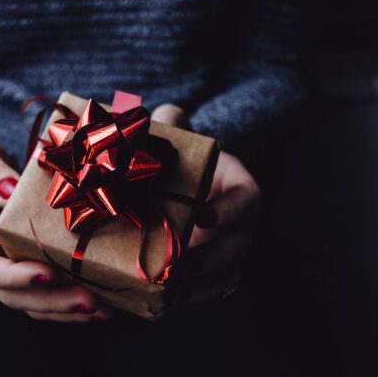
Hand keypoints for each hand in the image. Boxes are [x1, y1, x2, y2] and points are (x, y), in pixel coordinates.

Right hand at [0, 138, 110, 321]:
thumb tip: (9, 190)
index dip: (13, 276)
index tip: (48, 274)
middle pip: (10, 295)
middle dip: (51, 300)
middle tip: (88, 300)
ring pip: (29, 303)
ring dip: (64, 309)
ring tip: (100, 309)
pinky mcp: (20, 275)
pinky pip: (41, 297)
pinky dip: (67, 304)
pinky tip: (97, 306)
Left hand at [151, 104, 260, 301]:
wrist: (180, 187)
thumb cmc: (183, 162)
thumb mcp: (180, 141)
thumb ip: (173, 125)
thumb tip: (164, 114)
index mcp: (239, 185)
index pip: (248, 199)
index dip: (229, 210)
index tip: (202, 216)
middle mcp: (241, 220)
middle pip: (239, 243)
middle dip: (211, 256)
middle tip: (179, 261)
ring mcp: (230, 247)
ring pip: (229, 271)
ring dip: (202, 282)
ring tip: (172, 287)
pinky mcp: (214, 268)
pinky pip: (213, 286)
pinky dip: (194, 294)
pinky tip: (168, 298)